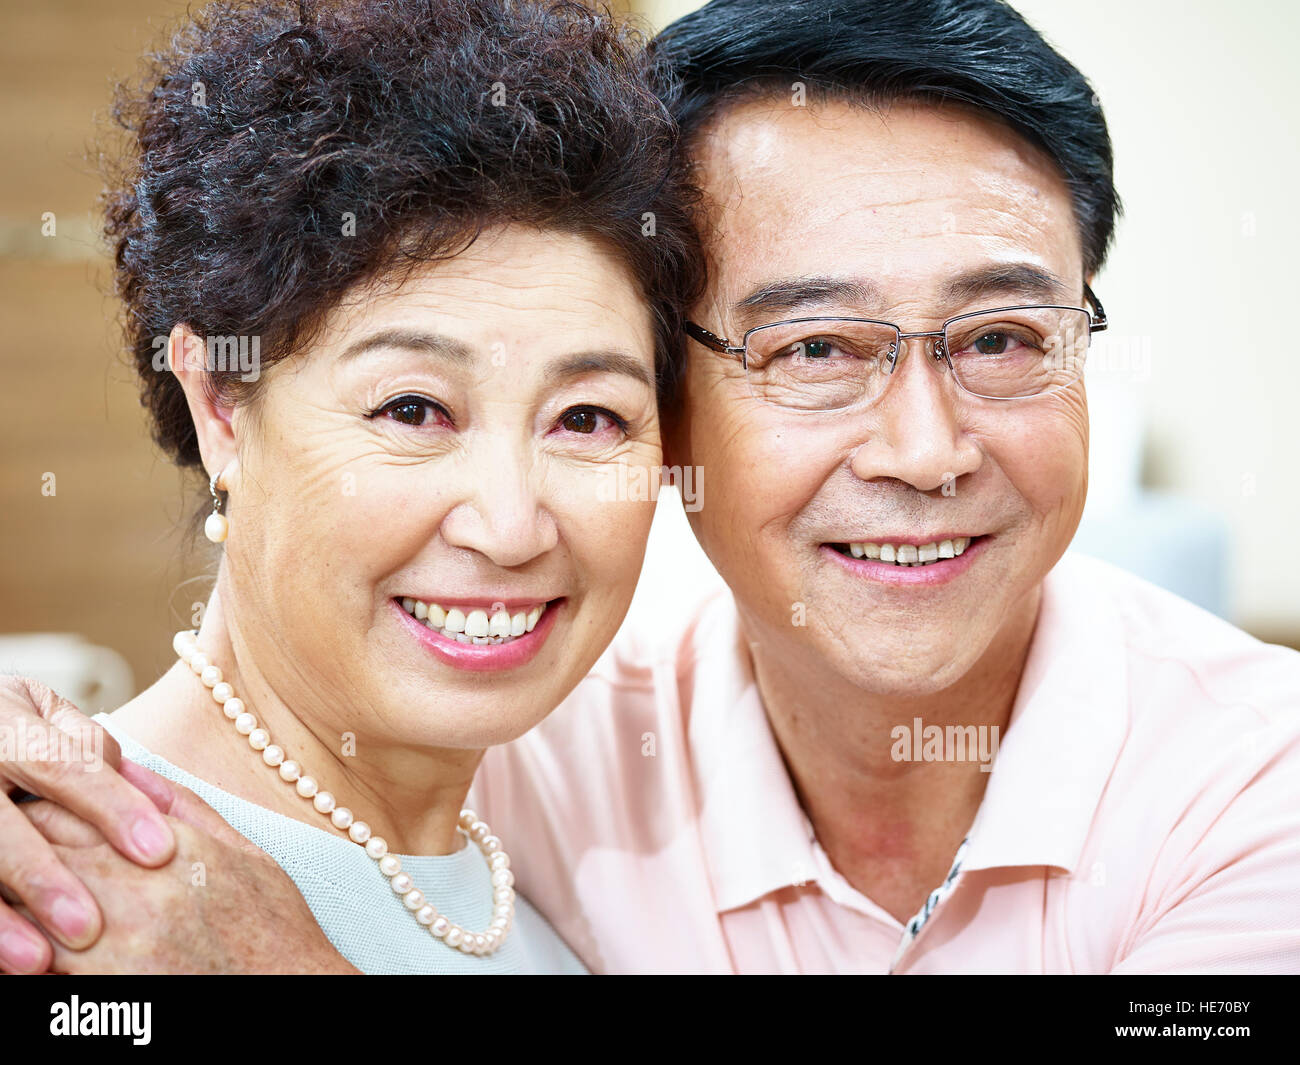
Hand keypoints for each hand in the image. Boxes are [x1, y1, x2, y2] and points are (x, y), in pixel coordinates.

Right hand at [0, 675, 175, 972]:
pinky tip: (8, 964)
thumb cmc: (16, 734)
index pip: (63, 763)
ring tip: (38, 961)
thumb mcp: (51, 725)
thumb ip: (98, 756)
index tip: (159, 851)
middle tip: (89, 928)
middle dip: (43, 876)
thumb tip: (162, 804)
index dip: (110, 806)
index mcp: (5, 720)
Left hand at [6, 774, 358, 973]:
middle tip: (16, 841)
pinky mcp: (101, 993)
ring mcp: (111, 947)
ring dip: (18, 897)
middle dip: (22, 844)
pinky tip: (30, 944)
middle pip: (40, 852)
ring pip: (27, 908)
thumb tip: (129, 766)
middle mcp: (132, 893)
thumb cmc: (272, 928)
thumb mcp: (242, 851)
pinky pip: (36, 965)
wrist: (291, 990)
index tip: (40, 807)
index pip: (71, 808)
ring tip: (23, 892)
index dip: (45, 804)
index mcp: (164, 848)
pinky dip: (23, 950)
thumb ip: (180, 805)